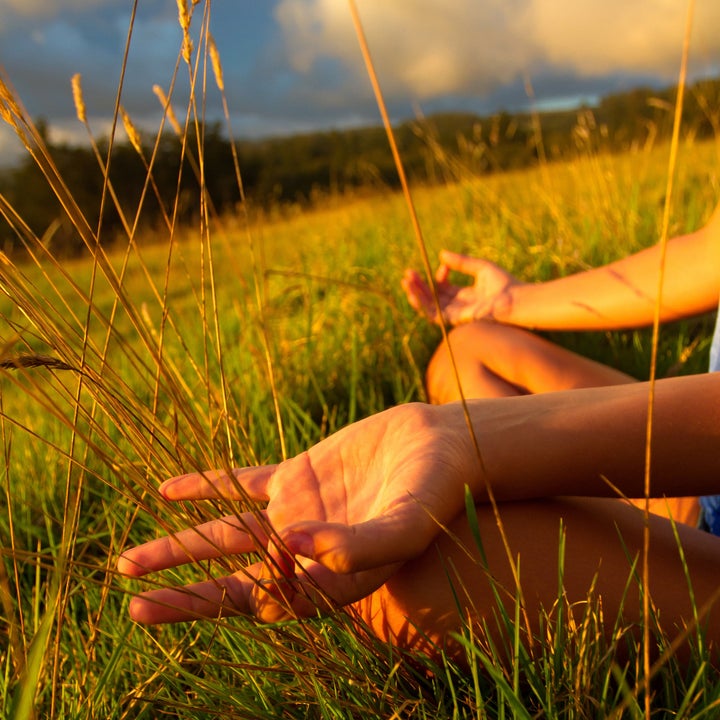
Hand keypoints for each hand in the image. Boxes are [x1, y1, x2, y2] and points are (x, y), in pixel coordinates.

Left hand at [118, 402, 478, 623]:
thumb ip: (359, 545)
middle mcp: (303, 553)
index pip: (260, 603)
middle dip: (183, 592)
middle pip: (232, 579)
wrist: (440, 446)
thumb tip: (294, 546)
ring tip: (129, 564)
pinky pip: (240, 484)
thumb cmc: (433, 493)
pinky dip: (205, 486)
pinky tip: (168, 490)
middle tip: (132, 606)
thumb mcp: (404, 524)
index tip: (165, 602)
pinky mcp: (295, 477)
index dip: (211, 604)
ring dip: (180, 546)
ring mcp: (295, 514)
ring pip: (226, 535)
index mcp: (328, 579)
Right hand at [402, 250, 521, 325]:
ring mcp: (455, 314)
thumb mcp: (481, 267)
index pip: (444, 287)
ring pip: (429, 306)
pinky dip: (421, 303)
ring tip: (406, 281)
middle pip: (433, 297)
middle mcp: (459, 306)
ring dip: (416, 294)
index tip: (443, 265)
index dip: (439, 276)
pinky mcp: (454, 319)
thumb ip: (461, 262)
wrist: (514, 300)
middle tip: (408, 273)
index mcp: (466, 295)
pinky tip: (414, 292)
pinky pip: (432, 313)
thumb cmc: (504, 284)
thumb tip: (441, 255)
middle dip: (419, 285)